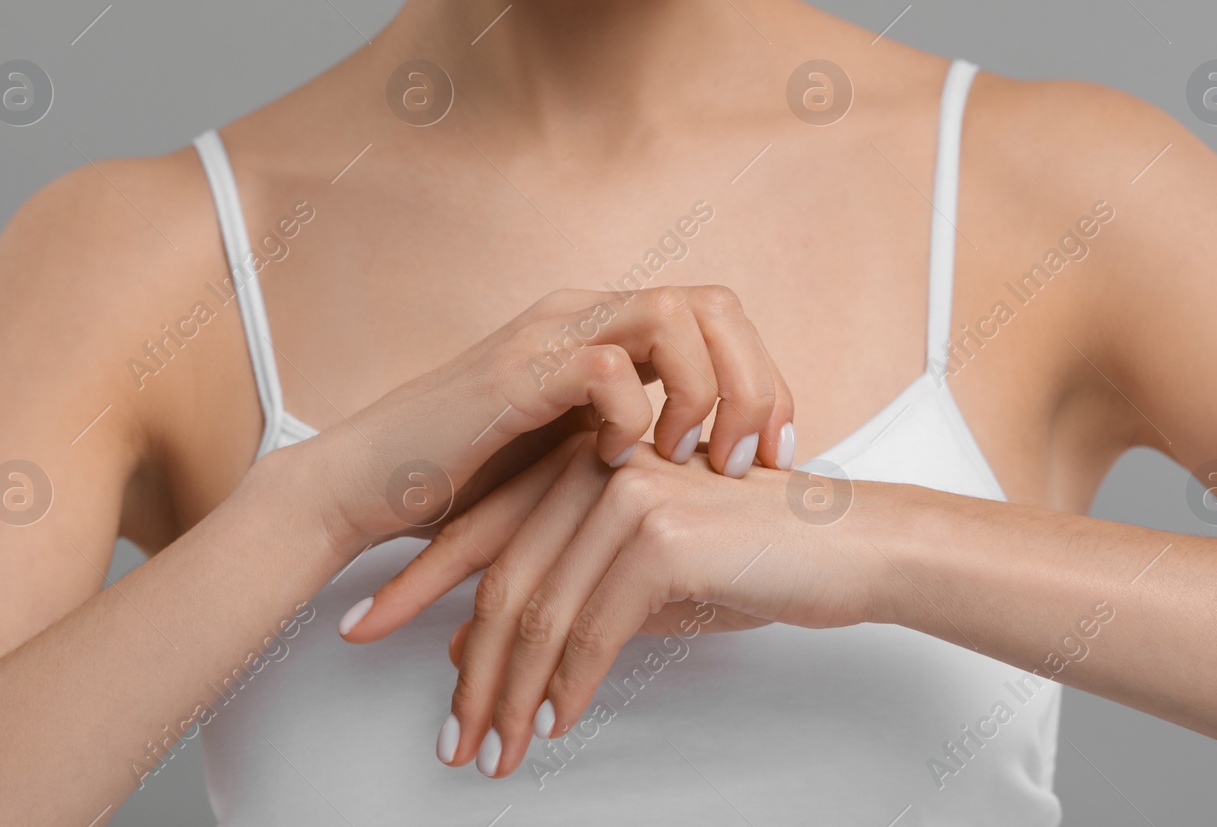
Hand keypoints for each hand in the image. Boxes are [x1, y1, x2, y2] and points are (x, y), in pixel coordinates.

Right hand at [290, 286, 798, 549]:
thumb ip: (642, 440)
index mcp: (605, 331)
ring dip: (702, 394)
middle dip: (756, 383)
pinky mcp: (514, 374)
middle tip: (750, 461)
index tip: (778, 455)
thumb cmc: (468, 482)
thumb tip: (726, 467)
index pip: (720, 318)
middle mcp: (583, 317)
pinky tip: (616, 463)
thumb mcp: (580, 456)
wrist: (367, 487)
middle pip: (715, 304)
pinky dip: (629, 418)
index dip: (766, 381)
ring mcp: (548, 336)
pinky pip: (606, 368)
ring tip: (689, 459)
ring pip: (672, 316)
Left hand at [343, 437, 886, 776]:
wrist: (850, 546)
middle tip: (451, 735)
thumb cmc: (752, 559)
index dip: (418, 588)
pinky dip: (570, 685)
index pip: (482, 531)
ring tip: (494, 751)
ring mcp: (628, 497)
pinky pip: (594, 629)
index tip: (367, 632)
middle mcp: (597, 469)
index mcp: (583, 466)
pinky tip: (555, 723)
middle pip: (505, 582)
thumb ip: (564, 599)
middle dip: (470, 671)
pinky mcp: (662, 536)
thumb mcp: (643, 581)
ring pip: (542, 611)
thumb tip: (475, 643)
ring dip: (512, 694)